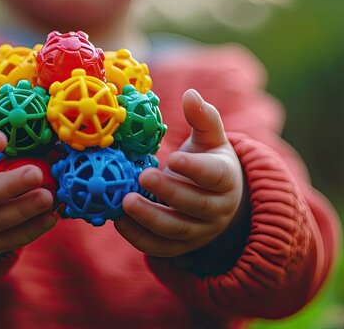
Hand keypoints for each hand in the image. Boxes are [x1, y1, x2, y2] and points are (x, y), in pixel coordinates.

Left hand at [116, 89, 243, 256]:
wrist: (215, 201)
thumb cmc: (207, 162)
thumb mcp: (210, 139)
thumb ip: (203, 118)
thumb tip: (190, 94)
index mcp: (225, 178)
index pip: (215, 176)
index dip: (195, 168)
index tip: (173, 157)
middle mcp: (216, 209)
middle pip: (195, 205)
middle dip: (169, 192)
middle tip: (142, 176)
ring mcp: (199, 232)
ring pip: (176, 230)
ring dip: (150, 218)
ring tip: (125, 202)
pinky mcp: (179, 247)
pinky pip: (160, 248)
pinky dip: (139, 238)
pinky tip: (118, 221)